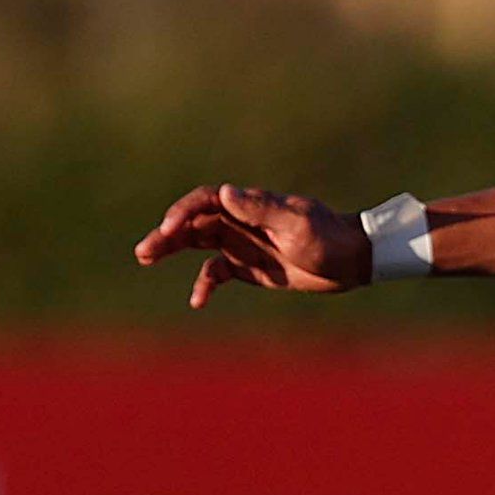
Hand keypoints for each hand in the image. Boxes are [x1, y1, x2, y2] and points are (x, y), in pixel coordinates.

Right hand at [131, 182, 369, 306]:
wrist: (352, 260)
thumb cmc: (329, 237)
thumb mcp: (297, 224)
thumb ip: (261, 210)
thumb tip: (224, 194)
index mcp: (250, 206)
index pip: (205, 201)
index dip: (183, 212)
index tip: (170, 229)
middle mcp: (241, 221)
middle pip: (193, 223)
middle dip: (167, 234)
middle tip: (143, 251)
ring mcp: (242, 243)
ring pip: (197, 243)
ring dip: (173, 250)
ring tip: (145, 259)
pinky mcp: (248, 266)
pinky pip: (216, 272)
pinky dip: (204, 284)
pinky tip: (197, 301)